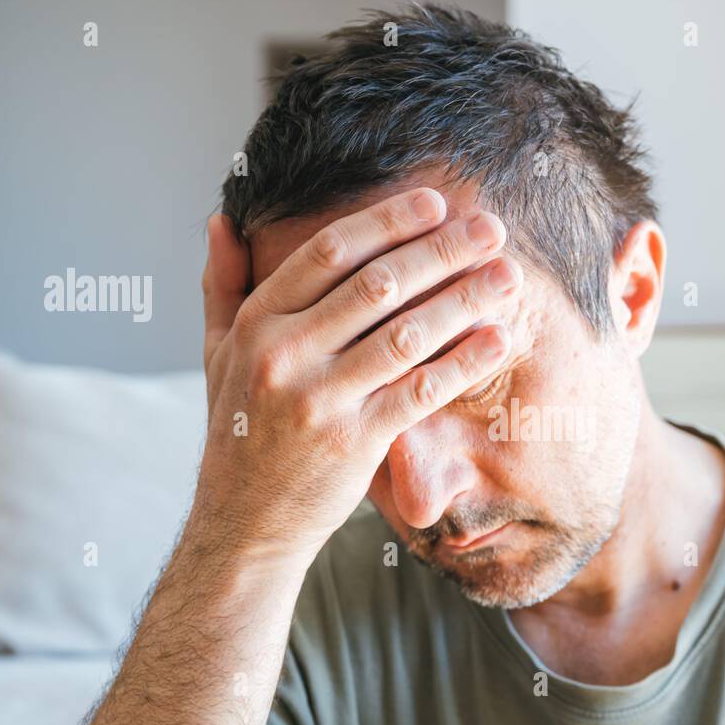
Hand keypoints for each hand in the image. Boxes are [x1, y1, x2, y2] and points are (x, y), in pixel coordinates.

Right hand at [193, 187, 517, 566]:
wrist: (245, 521)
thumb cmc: (240, 430)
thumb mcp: (216, 353)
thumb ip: (223, 284)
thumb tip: (222, 218)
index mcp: (257, 323)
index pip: (329, 252)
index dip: (388, 222)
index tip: (436, 204)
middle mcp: (284, 355)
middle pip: (378, 285)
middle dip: (442, 251)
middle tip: (491, 228)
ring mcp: (320, 399)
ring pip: (407, 334)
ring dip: (464, 299)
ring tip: (508, 276)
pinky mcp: (355, 441)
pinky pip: (421, 391)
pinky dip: (463, 362)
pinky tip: (497, 338)